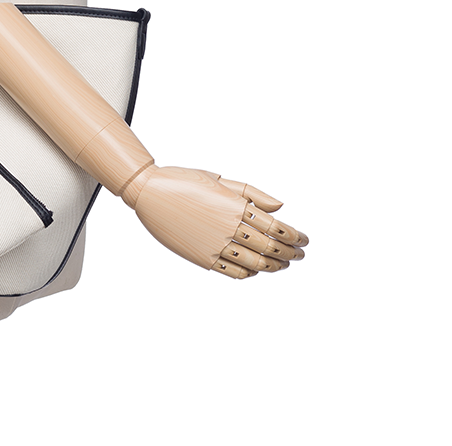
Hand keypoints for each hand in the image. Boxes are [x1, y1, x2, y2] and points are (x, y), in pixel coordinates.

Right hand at [128, 166, 307, 278]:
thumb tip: (280, 207)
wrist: (147, 191)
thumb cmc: (182, 179)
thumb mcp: (218, 178)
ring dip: (274, 265)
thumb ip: (251, 193)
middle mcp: (228, 227)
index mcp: (234, 205)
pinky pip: (233, 271)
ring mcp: (215, 244)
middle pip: (270, 247)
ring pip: (256, 263)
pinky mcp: (202, 258)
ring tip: (282, 264)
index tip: (304, 239)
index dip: (295, 236)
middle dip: (290, 252)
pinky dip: (249, 273)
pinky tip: (255, 270)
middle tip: (300, 253)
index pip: (277, 227)